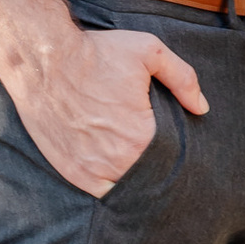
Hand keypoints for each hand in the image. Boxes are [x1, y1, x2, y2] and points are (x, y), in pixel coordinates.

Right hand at [5, 21, 207, 197]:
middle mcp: (119, 160)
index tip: (175, 149)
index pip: (172, 159)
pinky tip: (118, 176)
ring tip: (139, 167)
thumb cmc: (95, 53)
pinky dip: (111, 187)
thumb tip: (201, 107)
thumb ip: (182, 78)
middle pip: (150, 176)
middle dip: (156, 169)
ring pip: (126, 187)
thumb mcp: (148, 51)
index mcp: (142, 136)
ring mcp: (92, 169)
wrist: (43, 59)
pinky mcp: (72, 171)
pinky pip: (101, 192)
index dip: (176, 156)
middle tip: (158, 158)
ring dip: (134, 180)